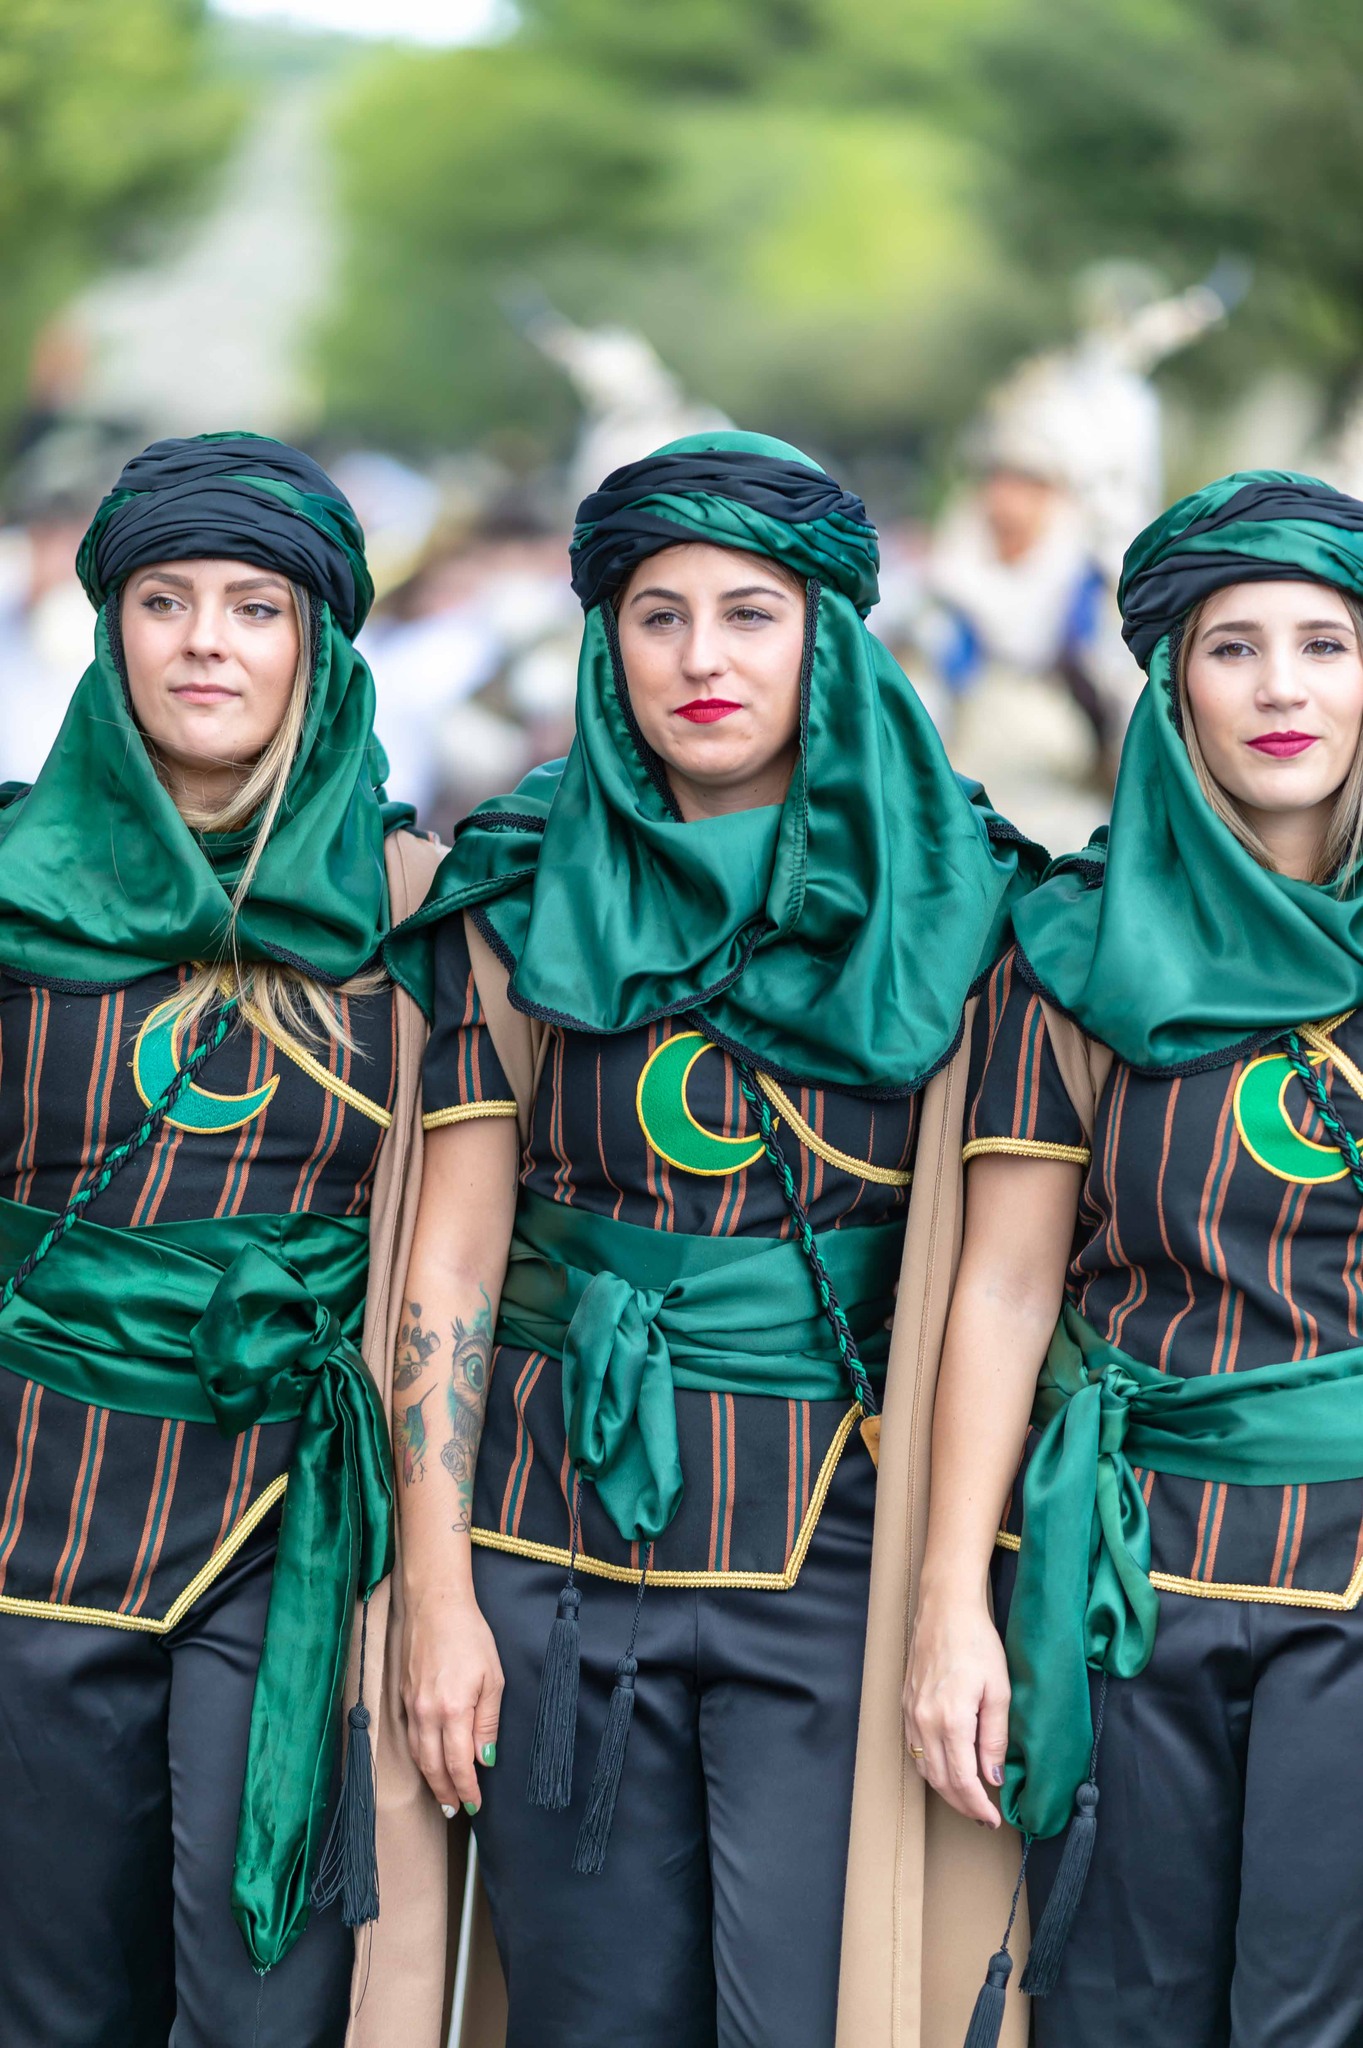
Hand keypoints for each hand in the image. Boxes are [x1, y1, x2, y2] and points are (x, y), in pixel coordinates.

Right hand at [401, 1582, 503, 1812]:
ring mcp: (412, 1706)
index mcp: (453, 1711)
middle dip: (445, 1793)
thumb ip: (487, 1722)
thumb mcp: (492, 1678)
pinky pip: (411, 1736)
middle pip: (433, 1767)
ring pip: (419, 1755)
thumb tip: (484, 1759)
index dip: (466, 1789)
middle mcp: (427, 1714)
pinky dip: (420, 1755)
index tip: (474, 1805)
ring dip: (431, 1779)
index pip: (458, 1764)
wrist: (435, 1605)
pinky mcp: (404, 1696)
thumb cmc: (469, 1636)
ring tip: (444, 1794)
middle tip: (457, 1810)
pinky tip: (429, 1760)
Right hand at [903, 1593, 1009, 1826]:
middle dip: (963, 1805)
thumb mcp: (998, 1690)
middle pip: (941, 1781)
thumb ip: (995, 1738)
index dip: (978, 1806)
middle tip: (984, 1816)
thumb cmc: (976, 1643)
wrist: (945, 1609)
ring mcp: (911, 1713)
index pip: (963, 1780)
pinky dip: (931, 1768)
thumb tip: (994, 1778)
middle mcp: (924, 1721)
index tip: (994, 1819)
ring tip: (968, 1799)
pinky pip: (914, 1749)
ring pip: (924, 1768)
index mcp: (951, 1719)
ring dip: (946, 1790)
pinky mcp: (905, 1704)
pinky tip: (946, 1770)